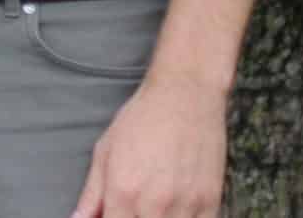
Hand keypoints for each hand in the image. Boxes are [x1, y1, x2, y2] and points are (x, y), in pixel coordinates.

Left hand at [71, 71, 229, 217]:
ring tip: (152, 208)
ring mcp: (185, 207)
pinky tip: (174, 210)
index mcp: (123, 192)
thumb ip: (92, 194)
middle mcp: (154, 205)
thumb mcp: (105, 151)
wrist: (185, 96)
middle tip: (132, 208)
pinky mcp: (210, 204)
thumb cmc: (141, 120)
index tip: (112, 214)